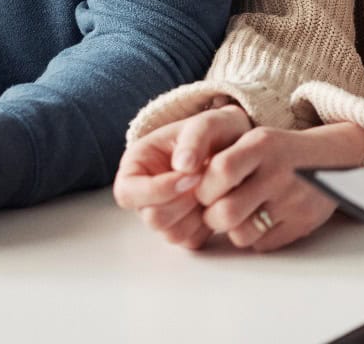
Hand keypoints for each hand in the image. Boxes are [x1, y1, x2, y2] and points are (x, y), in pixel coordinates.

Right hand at [113, 103, 252, 248]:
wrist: (235, 145)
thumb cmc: (215, 131)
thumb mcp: (207, 122)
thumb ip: (194, 137)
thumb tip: (183, 165)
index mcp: (135, 168)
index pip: (128, 193)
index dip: (158, 189)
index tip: (192, 176)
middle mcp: (144, 196)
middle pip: (153, 218)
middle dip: (184, 202)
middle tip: (206, 181)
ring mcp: (164, 215)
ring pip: (172, 233)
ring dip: (197, 213)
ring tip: (212, 188)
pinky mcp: (184, 230)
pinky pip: (191, 240)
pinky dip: (207, 224)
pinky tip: (216, 201)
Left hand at [191, 123, 363, 251]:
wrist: (332, 159)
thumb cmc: (280, 153)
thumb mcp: (255, 141)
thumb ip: (224, 161)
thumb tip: (183, 191)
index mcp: (261, 145)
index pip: (218, 171)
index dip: (204, 189)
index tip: (205, 190)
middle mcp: (278, 172)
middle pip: (224, 212)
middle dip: (213, 216)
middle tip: (217, 209)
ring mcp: (292, 200)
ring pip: (241, 234)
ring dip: (235, 230)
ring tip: (244, 214)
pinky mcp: (303, 223)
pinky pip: (263, 245)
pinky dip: (258, 237)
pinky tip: (266, 219)